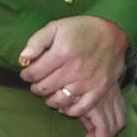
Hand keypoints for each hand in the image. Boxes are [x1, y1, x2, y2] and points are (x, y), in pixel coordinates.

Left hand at [20, 14, 130, 136]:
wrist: (113, 32)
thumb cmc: (82, 29)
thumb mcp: (56, 26)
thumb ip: (37, 41)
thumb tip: (23, 58)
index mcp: (62, 52)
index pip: (34, 73)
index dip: (27, 74)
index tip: (27, 73)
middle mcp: (74, 69)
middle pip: (45, 88)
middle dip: (36, 87)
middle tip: (38, 83)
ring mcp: (87, 81)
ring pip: (60, 100)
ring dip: (50, 99)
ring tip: (50, 93)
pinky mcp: (99, 89)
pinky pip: (80, 108)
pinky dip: (69, 110)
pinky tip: (65, 103)